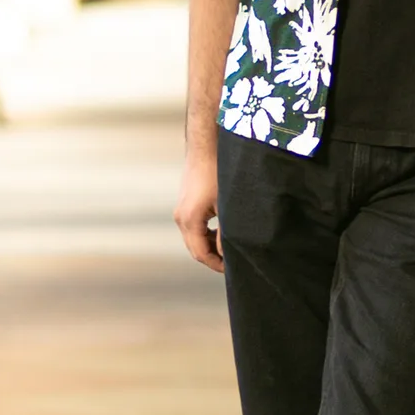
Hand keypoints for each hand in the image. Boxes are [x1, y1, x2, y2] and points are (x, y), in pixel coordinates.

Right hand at [173, 155, 223, 272]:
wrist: (206, 145)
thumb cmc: (218, 172)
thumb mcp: (227, 204)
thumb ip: (227, 231)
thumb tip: (228, 254)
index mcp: (189, 220)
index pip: (201, 254)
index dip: (216, 265)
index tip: (233, 269)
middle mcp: (181, 217)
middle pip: (195, 248)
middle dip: (212, 257)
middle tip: (233, 262)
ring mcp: (181, 209)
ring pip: (194, 237)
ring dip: (210, 245)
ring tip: (229, 247)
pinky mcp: (185, 202)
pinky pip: (194, 226)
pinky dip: (206, 233)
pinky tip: (221, 231)